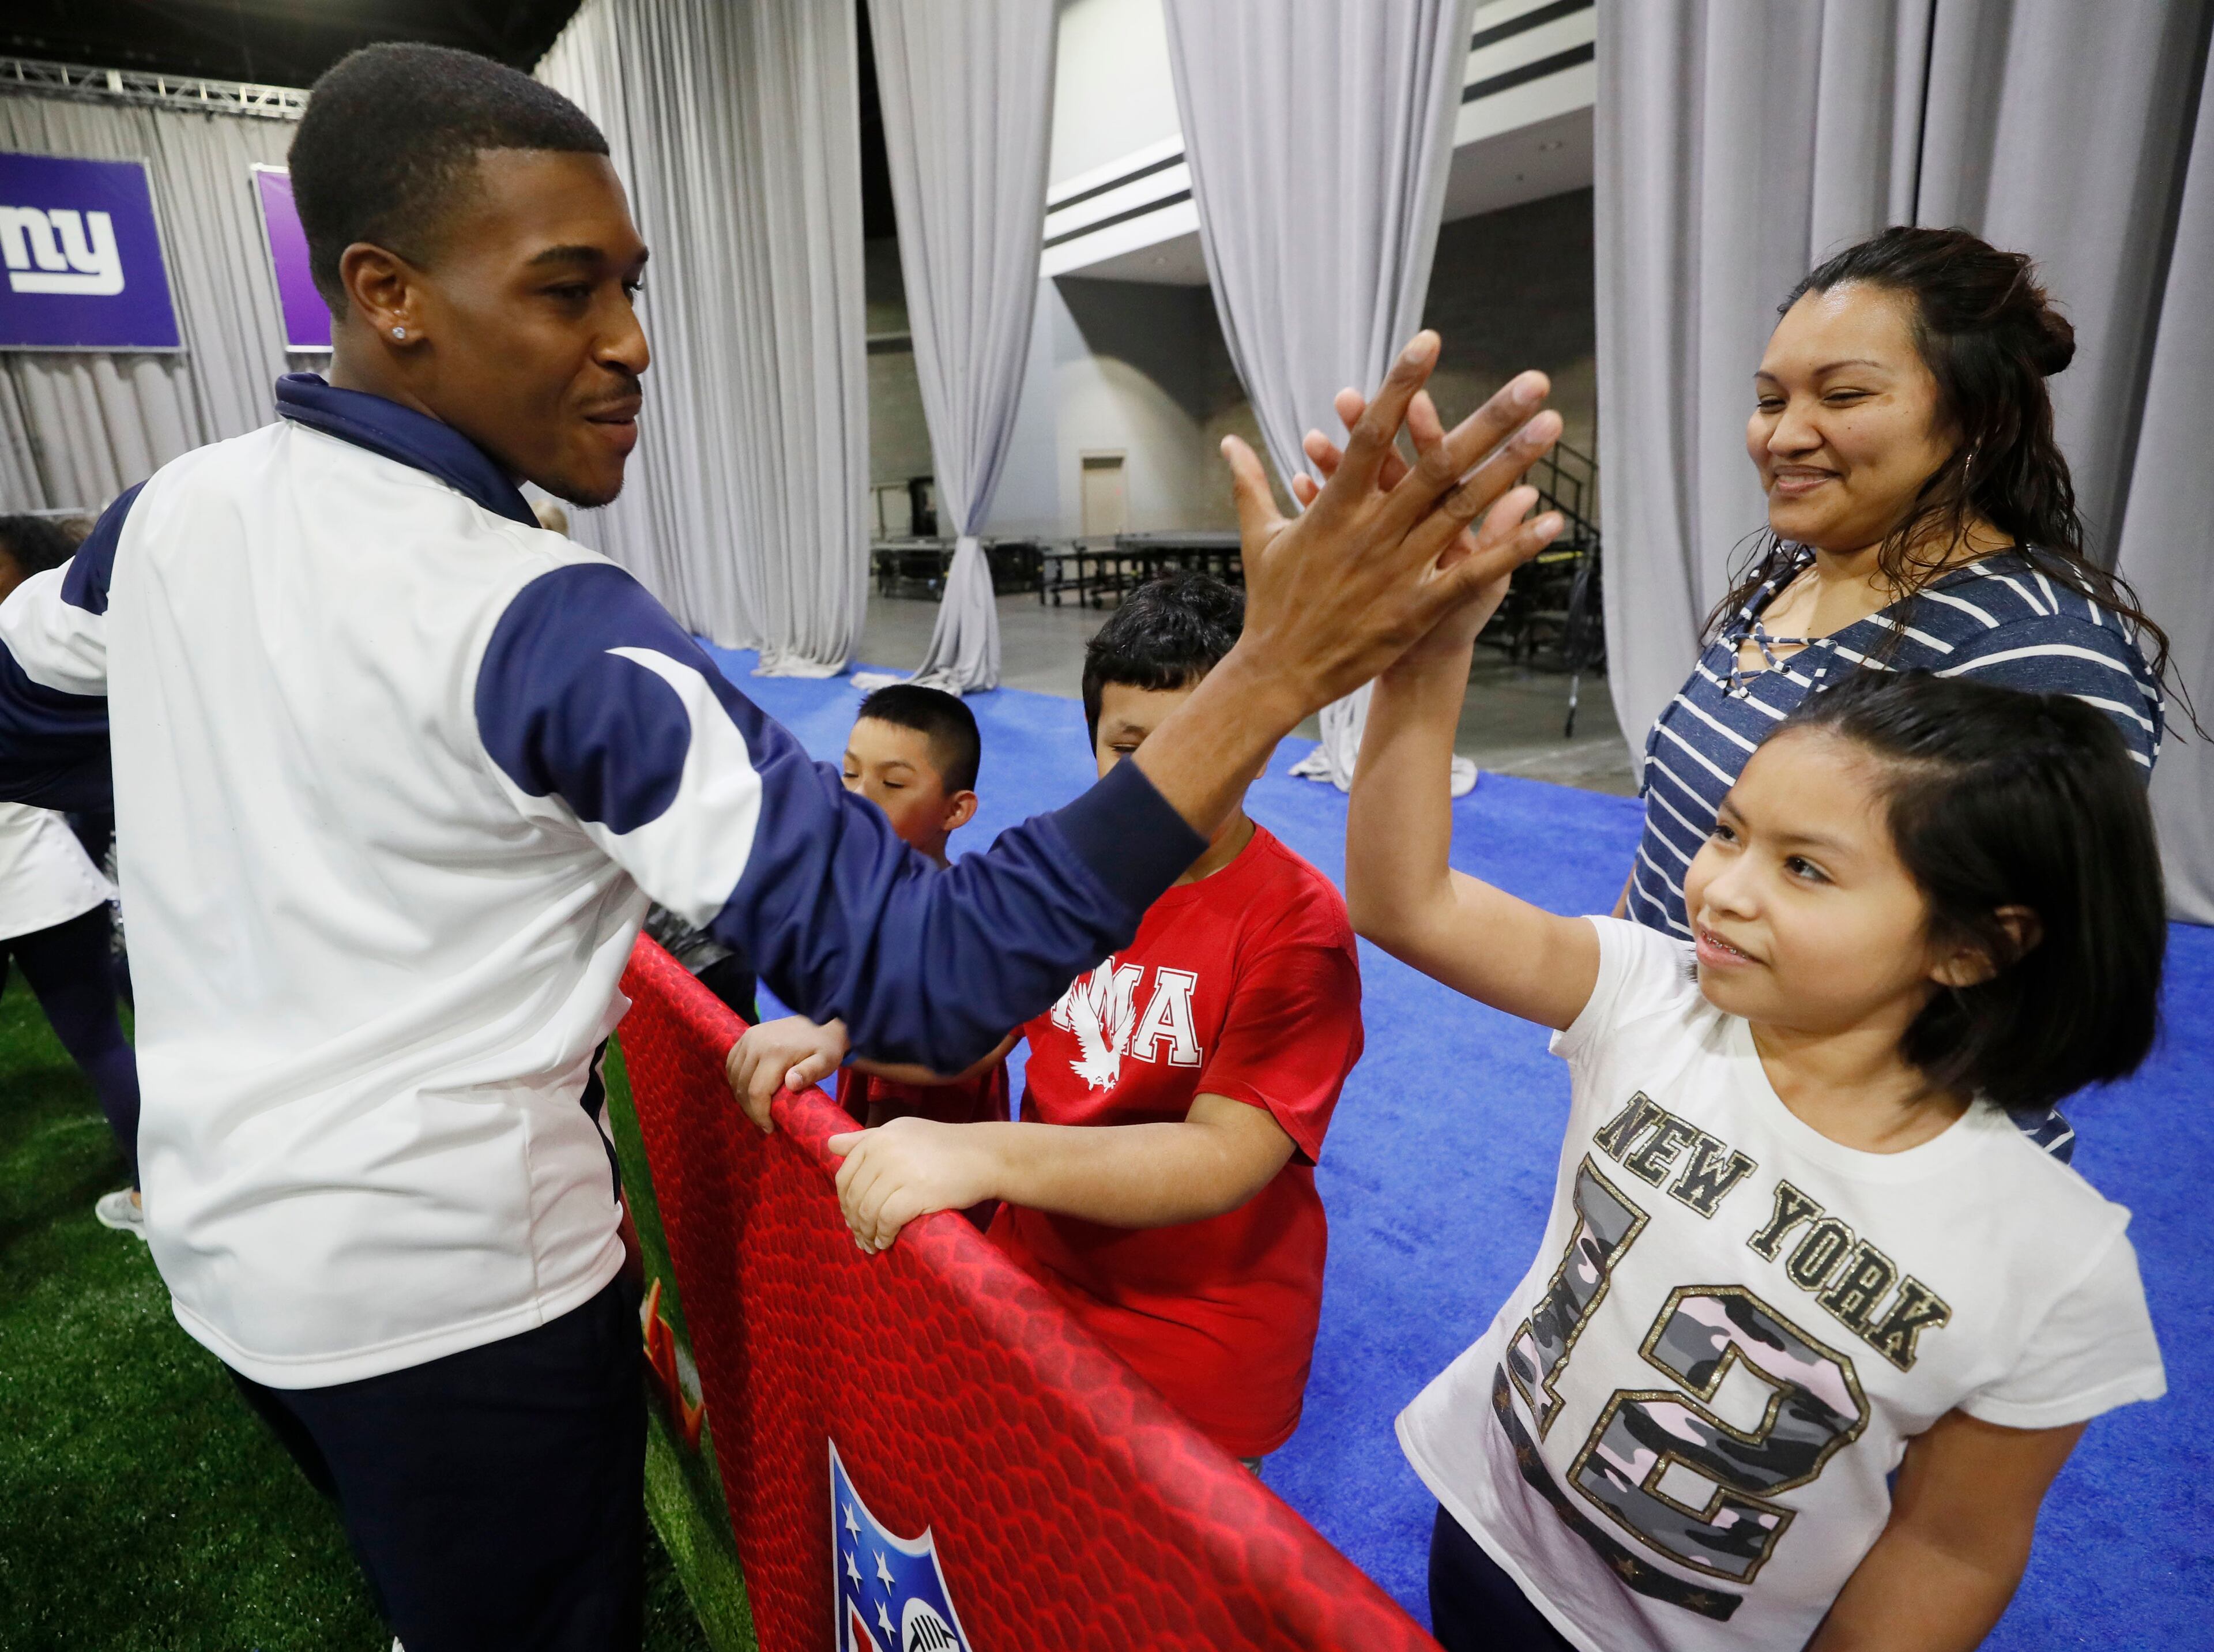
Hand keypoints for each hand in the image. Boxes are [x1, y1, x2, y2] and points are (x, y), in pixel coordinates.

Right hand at [723, 1015, 847, 1133]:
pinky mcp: (746, 1036)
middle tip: (764, 1122)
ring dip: (742, 1097)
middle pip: (742, 1087)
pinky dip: (736, 1080)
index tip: (770, 1128)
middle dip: (751, 1110)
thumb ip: (810, 1073)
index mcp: (776, 1052)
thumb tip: (791, 1083)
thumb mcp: (826, 1061)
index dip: (760, 1114)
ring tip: (757, 1109)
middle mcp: (757, 1043)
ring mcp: (749, 1038)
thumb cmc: (825, 1046)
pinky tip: (748, 1091)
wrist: (820, 1019)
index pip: (757, 1092)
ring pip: (734, 1077)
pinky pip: (731, 1063)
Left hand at [825, 1117, 1002, 1252]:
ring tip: (872, 1244)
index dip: (844, 1202)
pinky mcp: (916, 1192)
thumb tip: (830, 1145)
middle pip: (854, 1197)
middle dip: (854, 1222)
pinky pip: (887, 1220)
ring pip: (867, 1211)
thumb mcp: (901, 1132)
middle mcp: (884, 1152)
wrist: (983, 1155)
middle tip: (861, 1237)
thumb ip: (865, 1139)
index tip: (851, 1217)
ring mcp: (899, 1171)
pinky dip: (883, 1235)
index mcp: (877, 1138)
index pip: (845, 1176)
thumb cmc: (942, 1145)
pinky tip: (886, 1241)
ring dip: (866, 1233)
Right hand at [1217, 335, 1562, 718]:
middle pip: (1437, 463)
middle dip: (1489, 420)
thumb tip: (1228, 441)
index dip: (1400, 386)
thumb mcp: (1260, 537)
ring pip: (1463, 508)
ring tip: (1551, 429)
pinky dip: (1512, 545)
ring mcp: (1398, 569)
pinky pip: (1472, 571)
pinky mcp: (1416, 607)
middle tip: (1531, 383)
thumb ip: (1251, 483)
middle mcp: (1371, 531)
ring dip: (1511, 467)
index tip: (1428, 342)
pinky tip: (1549, 518)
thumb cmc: (1271, 602)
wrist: (1278, 673)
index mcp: (1335, 507)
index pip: (1372, 433)